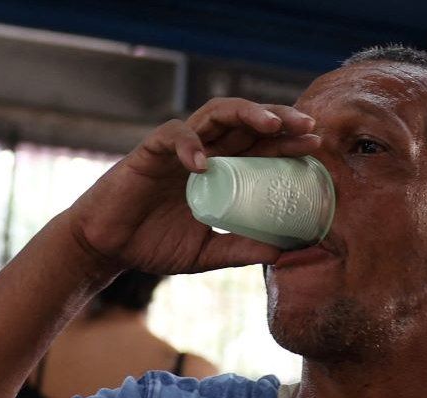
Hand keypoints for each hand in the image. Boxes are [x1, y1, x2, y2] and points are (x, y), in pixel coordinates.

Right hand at [67, 98, 320, 275]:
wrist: (108, 248)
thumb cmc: (156, 244)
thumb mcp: (208, 253)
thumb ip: (241, 250)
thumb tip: (284, 253)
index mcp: (222, 170)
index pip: (261, 146)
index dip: (289, 141)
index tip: (317, 143)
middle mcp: (205, 152)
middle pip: (247, 122)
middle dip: (279, 118)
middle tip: (308, 124)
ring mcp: (178, 149)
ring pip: (216, 115)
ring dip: (246, 114)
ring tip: (270, 125)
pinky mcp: (149, 152)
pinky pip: (172, 136)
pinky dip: (189, 144)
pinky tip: (204, 161)